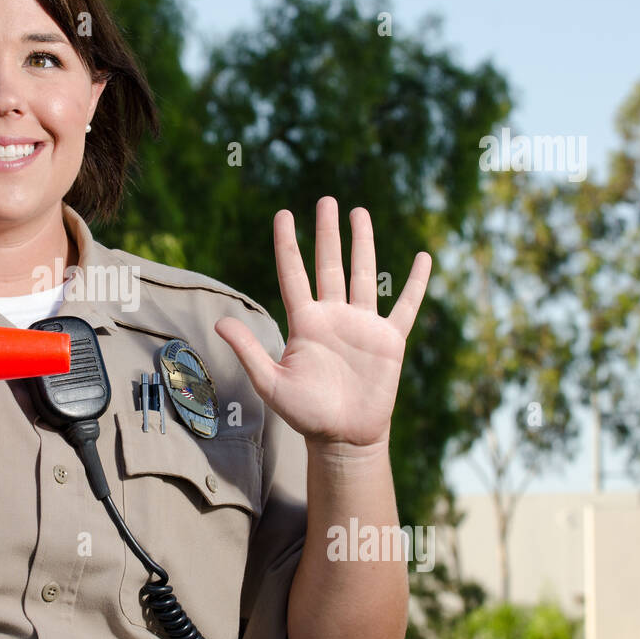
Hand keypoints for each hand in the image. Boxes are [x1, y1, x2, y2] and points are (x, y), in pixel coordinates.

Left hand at [215, 197, 430, 452]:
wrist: (343, 438)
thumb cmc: (305, 413)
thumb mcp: (270, 382)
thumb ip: (248, 349)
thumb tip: (217, 321)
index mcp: (304, 323)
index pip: (293, 274)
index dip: (288, 244)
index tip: (284, 213)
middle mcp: (333, 317)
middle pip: (330, 265)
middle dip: (328, 233)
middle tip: (326, 200)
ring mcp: (362, 326)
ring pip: (363, 275)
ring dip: (363, 244)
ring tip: (360, 213)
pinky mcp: (388, 341)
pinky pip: (404, 306)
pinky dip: (415, 283)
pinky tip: (423, 258)